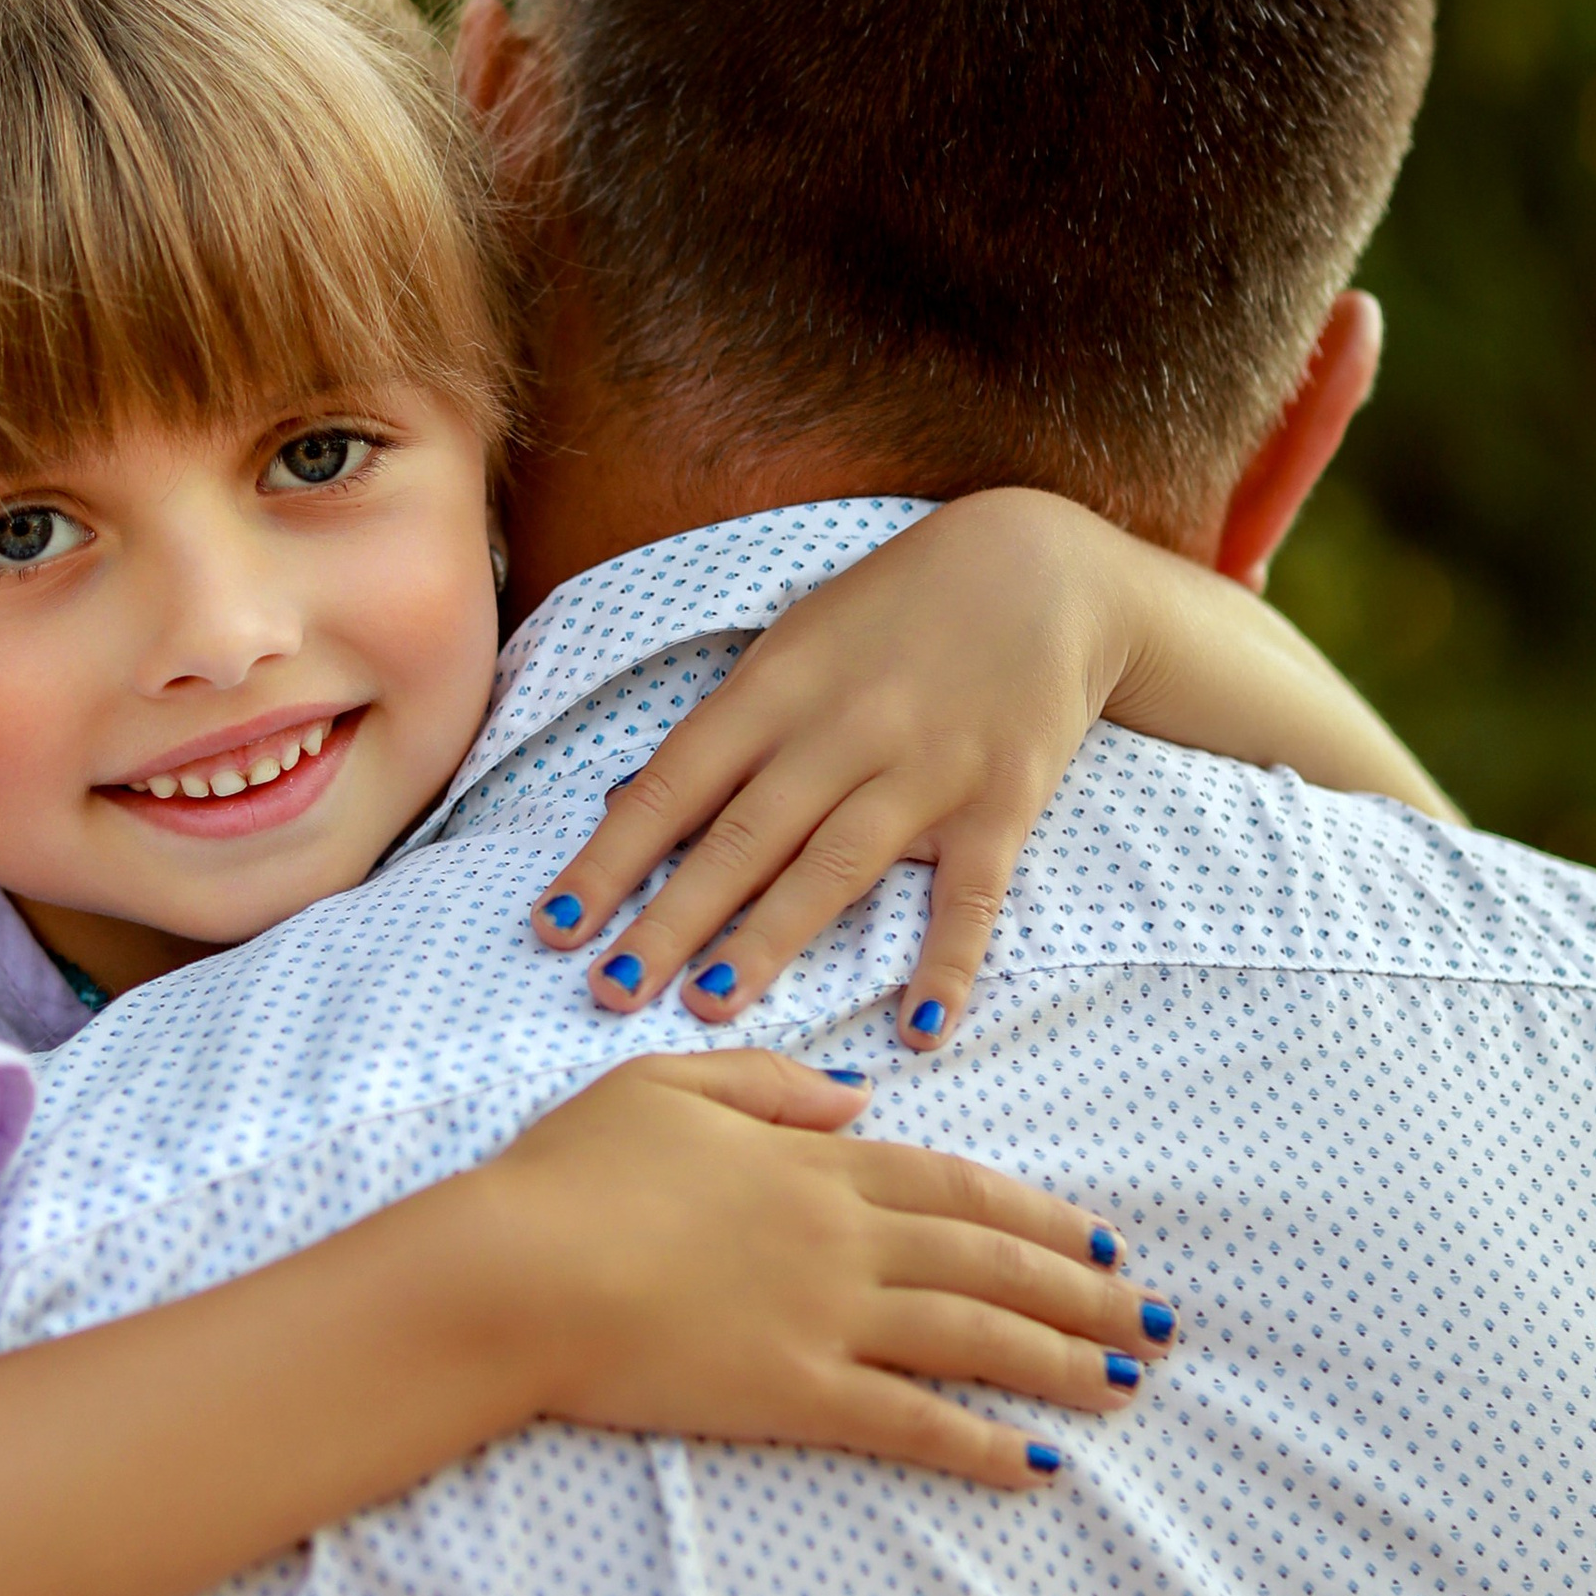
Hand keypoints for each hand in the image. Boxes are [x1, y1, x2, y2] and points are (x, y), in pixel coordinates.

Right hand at [476, 1049, 1168, 1492]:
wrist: (513, 1271)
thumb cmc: (567, 1178)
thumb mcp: (663, 1086)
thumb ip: (769, 1084)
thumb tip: (859, 1097)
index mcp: (813, 1163)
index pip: (956, 1185)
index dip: (1037, 1214)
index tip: (1097, 1239)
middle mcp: (842, 1237)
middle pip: (990, 1260)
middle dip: (1081, 1291)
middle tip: (1151, 1319)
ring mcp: (826, 1317)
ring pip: (976, 1336)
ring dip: (1061, 1361)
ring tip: (1125, 1384)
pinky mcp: (796, 1394)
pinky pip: (914, 1422)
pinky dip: (984, 1443)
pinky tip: (1040, 1465)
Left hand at [531, 492, 1137, 1049]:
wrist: (1042, 566)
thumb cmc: (894, 611)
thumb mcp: (795, 641)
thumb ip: (724, 728)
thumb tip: (624, 804)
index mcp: (777, 688)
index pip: (675, 784)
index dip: (610, 858)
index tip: (554, 927)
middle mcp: (842, 731)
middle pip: (742, 838)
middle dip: (670, 919)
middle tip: (611, 991)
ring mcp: (925, 771)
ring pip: (834, 868)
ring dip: (770, 940)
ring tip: (710, 1006)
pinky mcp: (1002, 804)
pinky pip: (970, 898)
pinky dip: (946, 963)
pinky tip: (917, 1029)